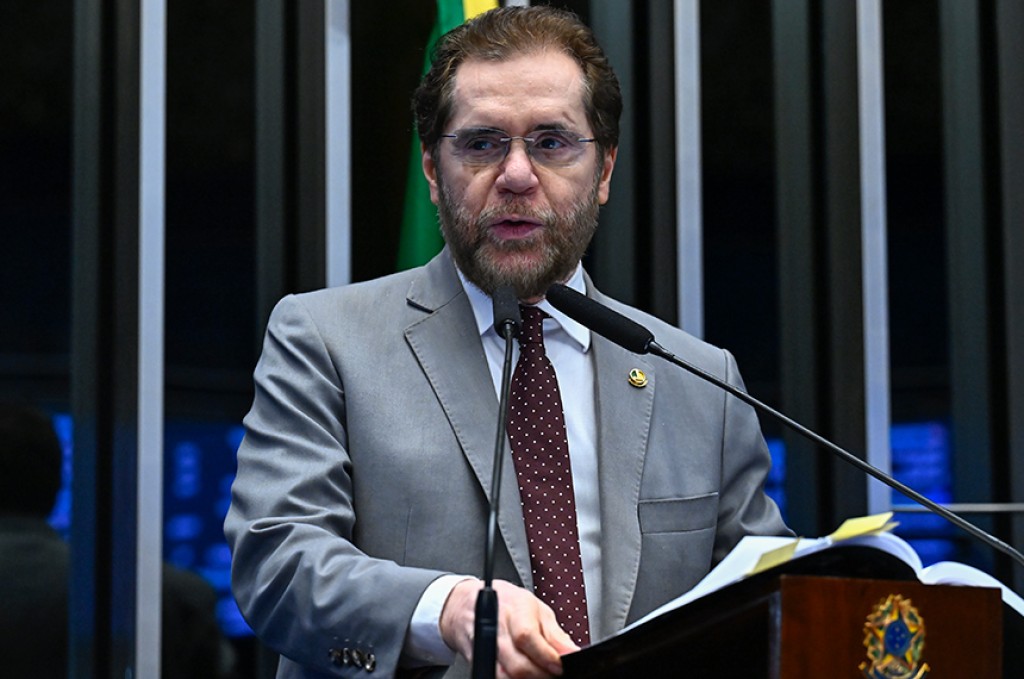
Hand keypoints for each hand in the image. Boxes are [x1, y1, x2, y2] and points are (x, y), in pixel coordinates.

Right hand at [440, 579, 579, 678]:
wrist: (466, 605)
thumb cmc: (506, 603)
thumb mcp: (536, 608)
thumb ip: (555, 634)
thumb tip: (573, 653)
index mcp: (513, 609)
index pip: (527, 637)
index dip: (546, 657)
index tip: (560, 666)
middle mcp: (496, 628)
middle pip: (517, 664)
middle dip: (540, 674)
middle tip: (554, 673)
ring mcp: (483, 646)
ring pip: (505, 676)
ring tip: (541, 673)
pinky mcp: (478, 661)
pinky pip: (495, 677)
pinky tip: (524, 675)